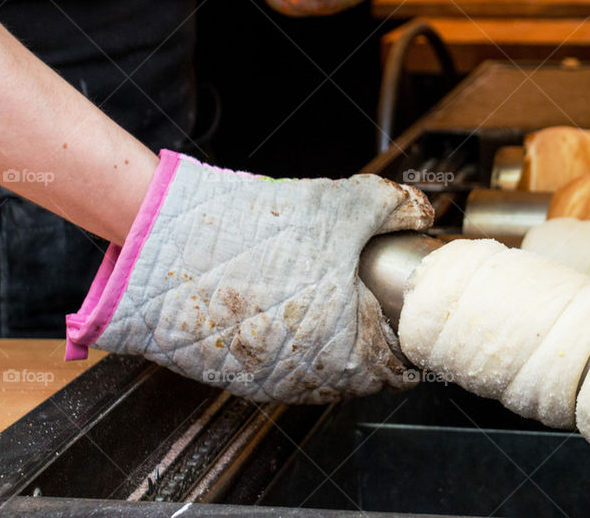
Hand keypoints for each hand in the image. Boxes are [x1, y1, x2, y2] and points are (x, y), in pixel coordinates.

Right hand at [65, 151, 433, 403]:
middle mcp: (310, 381)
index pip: (400, 370)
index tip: (408, 319)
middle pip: (360, 372)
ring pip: (318, 370)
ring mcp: (267, 383)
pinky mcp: (232, 374)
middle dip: (369, 336)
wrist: (168, 244)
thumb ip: (394, 208)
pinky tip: (285, 301)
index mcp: (349, 355)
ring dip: (329, 340)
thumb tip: (420, 211)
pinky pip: (277, 364)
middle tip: (369, 299)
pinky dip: (289, 341)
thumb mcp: (345, 205)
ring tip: (326, 296)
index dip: (408, 339)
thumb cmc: (259, 232)